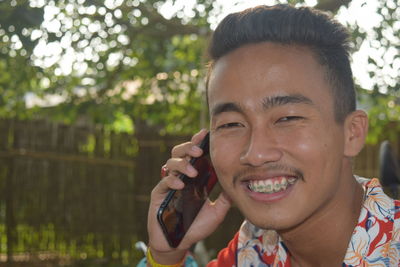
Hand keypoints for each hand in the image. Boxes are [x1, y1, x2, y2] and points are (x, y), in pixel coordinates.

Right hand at [147, 129, 231, 264]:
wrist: (178, 243)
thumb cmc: (196, 227)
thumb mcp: (216, 212)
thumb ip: (225, 199)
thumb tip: (239, 184)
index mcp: (194, 178)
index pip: (195, 155)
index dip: (198, 143)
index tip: (205, 134)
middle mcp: (181, 177)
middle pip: (180, 152)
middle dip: (189, 147)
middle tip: (199, 151)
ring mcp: (169, 184)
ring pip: (170, 162)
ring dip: (182, 164)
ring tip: (193, 172)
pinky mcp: (159, 194)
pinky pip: (164, 181)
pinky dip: (172, 180)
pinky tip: (180, 184)